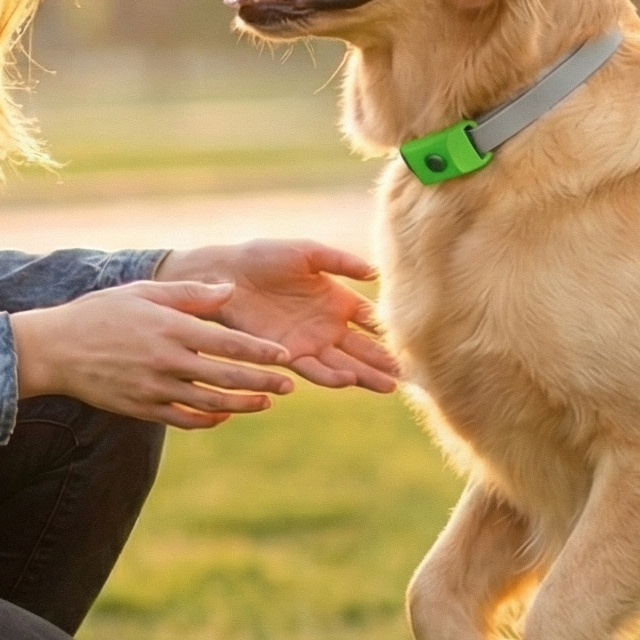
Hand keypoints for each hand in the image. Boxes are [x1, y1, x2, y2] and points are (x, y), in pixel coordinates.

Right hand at [10, 280, 295, 430]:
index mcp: (170, 328)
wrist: (55, 349)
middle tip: (290, 386)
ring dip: (242, 404)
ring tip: (266, 402)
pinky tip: (225, 414)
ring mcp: (154, 389)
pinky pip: (183, 419)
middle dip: (262, 382)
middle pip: (226, 376)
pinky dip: (208, 419)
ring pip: (209, 402)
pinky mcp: (141, 408)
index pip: (227, 343)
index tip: (284, 356)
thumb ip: (190, 294)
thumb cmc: (101, 312)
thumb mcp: (144, 292)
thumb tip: (231, 291)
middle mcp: (166, 362)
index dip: (259, 352)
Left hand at [158, 240, 396, 392]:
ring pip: (344, 364)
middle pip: (363, 348)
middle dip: (384, 362)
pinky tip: (350, 379)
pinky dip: (331, 376)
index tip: (413, 343)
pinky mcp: (287, 353)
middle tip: (409, 376)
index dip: (389, 331)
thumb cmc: (264, 257)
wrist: (226, 274)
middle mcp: (327, 325)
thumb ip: (340, 262)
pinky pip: (314, 368)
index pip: (371, 320)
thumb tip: (375, 272)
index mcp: (336, 300)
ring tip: (388, 386)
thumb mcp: (307, 253)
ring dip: (365, 376)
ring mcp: (309, 342)